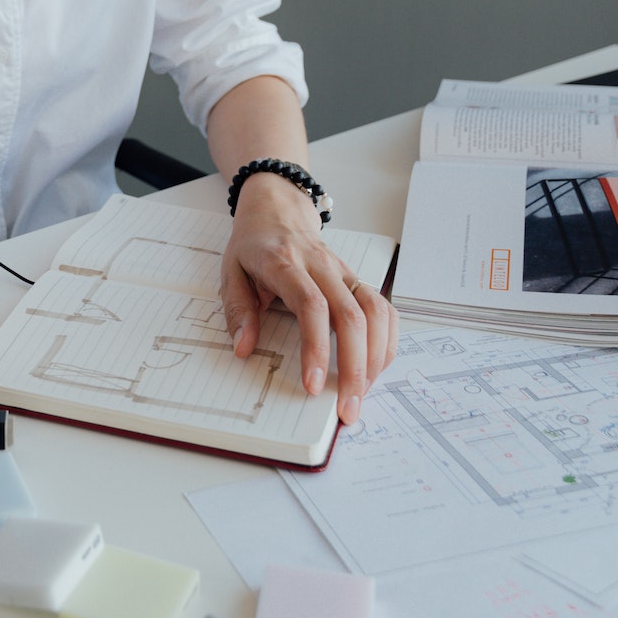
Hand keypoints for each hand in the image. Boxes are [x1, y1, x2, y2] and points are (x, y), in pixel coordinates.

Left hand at [220, 173, 397, 423]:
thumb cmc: (254, 246)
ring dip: (375, 358)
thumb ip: (237, 310)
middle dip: (354, 368)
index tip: (314, 385)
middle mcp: (322, 267)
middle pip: (352, 316)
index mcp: (286, 264)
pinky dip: (386, 341)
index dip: (317, 348)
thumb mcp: (231, 272)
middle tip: (347, 408)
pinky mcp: (357, 280)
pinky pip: (384, 309)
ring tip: (362, 393)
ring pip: (376, 312)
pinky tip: (375, 367)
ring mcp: (344, 272)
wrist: (277, 210)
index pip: (311, 306)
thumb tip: (244, 348)